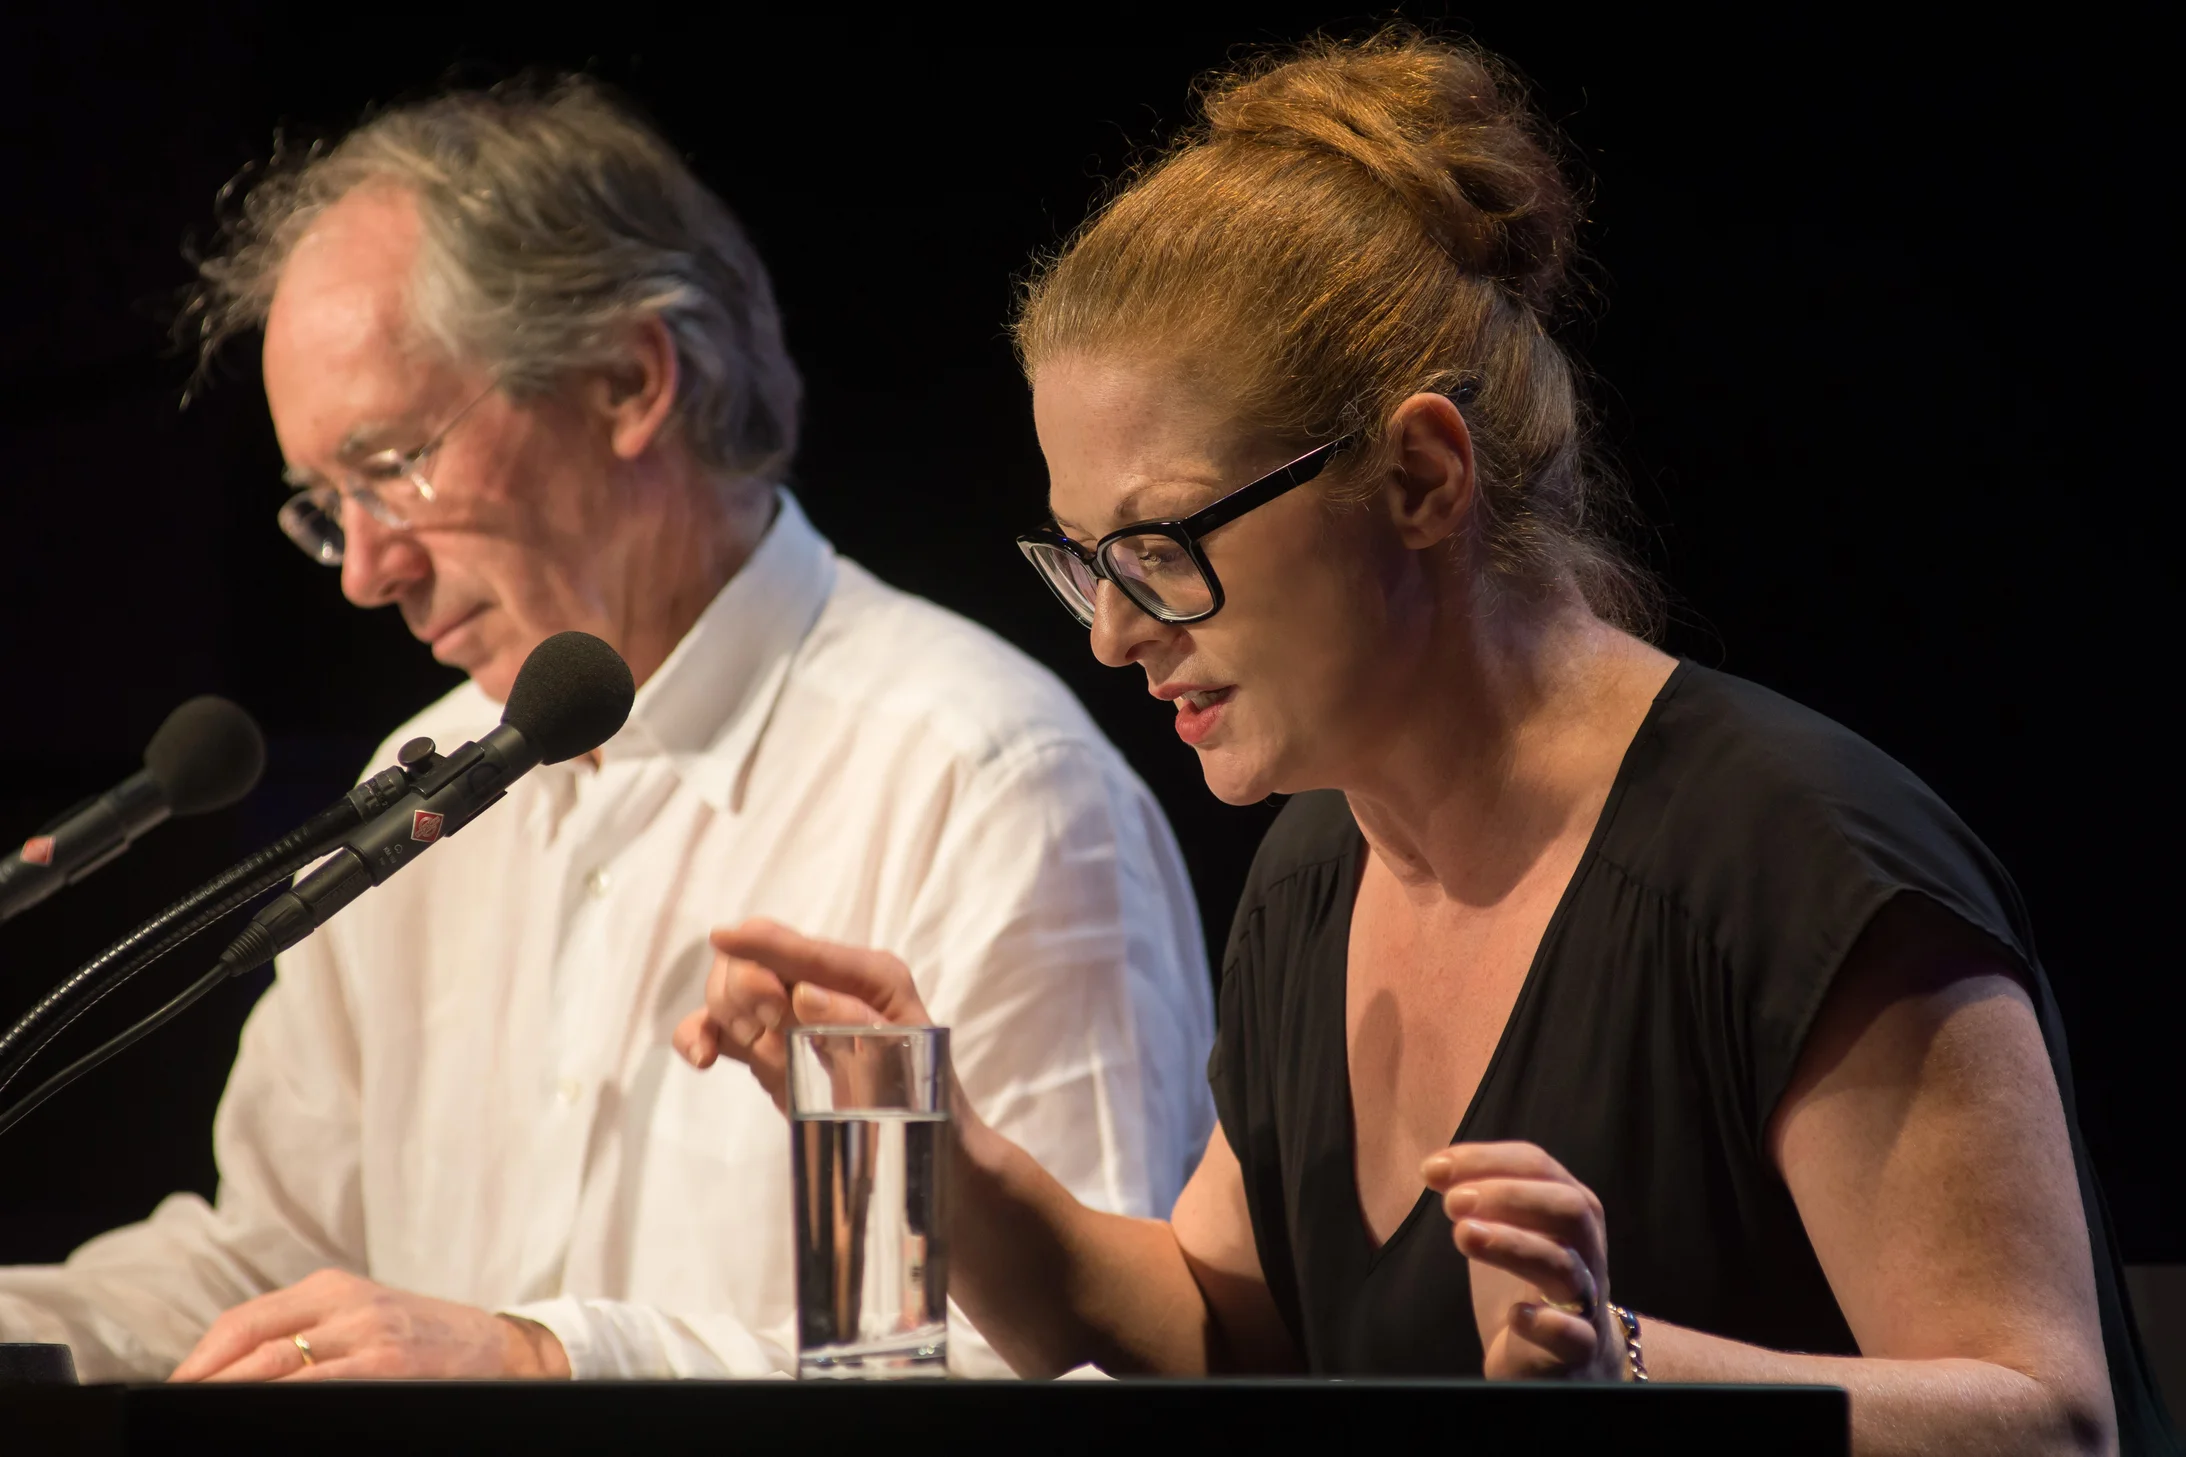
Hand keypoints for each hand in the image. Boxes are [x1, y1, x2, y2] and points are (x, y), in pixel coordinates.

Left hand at [167, 1269, 569, 1381]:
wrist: (500, 1349)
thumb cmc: (425, 1340)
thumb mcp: (367, 1317)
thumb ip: (311, 1332)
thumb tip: (237, 1370)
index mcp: (333, 1287)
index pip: (246, 1318)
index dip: (202, 1356)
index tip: (175, 1387)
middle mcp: (347, 1303)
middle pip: (251, 1340)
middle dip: (204, 1379)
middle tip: (175, 1408)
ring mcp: (368, 1334)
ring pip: (275, 1363)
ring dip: (229, 1393)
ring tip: (202, 1416)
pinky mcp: (387, 1365)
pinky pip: (318, 1385)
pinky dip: (279, 1401)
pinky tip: (256, 1417)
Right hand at [672, 918, 935, 1110]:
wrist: (929, 1148)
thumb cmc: (926, 1101)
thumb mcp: (905, 1062)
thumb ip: (858, 1027)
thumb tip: (805, 995)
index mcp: (869, 976)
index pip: (802, 946)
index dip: (761, 942)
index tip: (724, 938)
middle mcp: (825, 984)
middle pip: (753, 957)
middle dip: (747, 988)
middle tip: (771, 1029)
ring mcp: (790, 1014)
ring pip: (727, 987)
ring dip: (727, 1014)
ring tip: (764, 1052)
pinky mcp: (767, 1046)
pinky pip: (717, 1028)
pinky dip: (699, 1035)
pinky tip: (702, 1059)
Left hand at [1421, 1141, 1623, 1380]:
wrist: (1560, 1361)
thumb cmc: (1527, 1284)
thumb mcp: (1504, 1233)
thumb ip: (1480, 1201)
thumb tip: (1436, 1169)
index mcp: (1569, 1210)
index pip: (1539, 1166)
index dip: (1487, 1160)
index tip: (1433, 1168)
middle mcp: (1586, 1249)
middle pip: (1568, 1207)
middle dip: (1509, 1195)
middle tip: (1453, 1201)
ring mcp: (1586, 1301)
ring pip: (1566, 1266)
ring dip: (1514, 1245)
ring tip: (1463, 1235)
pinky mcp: (1578, 1350)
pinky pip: (1576, 1336)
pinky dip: (1548, 1324)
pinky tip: (1516, 1314)